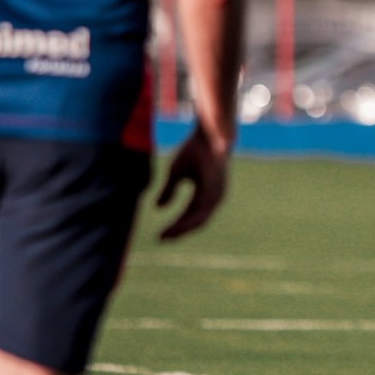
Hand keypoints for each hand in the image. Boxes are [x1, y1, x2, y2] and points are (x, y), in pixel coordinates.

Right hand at [156, 124, 230, 239]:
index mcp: (205, 193)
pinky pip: (201, 213)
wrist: (210, 135)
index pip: (190, 214)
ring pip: (198, 220)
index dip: (176, 225)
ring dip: (181, 230)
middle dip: (178, 232)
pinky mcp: (215, 192)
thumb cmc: (195, 150)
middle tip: (160, 239)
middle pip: (195, 221)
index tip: (160, 234)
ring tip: (165, 237)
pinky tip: (174, 227)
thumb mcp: (176, 172)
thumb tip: (159, 208)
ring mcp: (216, 196)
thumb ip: (169, 190)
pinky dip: (187, 222)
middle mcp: (213, 197)